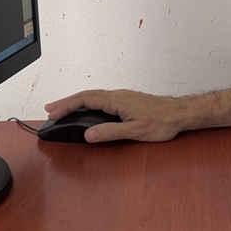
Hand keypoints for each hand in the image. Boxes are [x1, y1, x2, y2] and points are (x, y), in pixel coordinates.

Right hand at [44, 89, 189, 142]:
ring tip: (63, 109)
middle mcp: (117, 95)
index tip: (53, 113)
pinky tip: (87, 109)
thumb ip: (110, 132)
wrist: (180, 114)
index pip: (85, 100)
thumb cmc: (162, 121)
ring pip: (93, 96)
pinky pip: (101, 99)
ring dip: (76, 102)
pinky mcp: (126, 101)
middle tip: (50, 110)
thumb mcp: (135, 131)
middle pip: (86, 95)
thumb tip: (89, 135)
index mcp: (116, 100)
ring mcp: (122, 97)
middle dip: (66, 102)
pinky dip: (88, 103)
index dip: (66, 105)